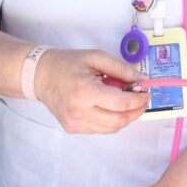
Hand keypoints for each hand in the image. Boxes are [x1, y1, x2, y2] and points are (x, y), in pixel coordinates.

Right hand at [33, 48, 149, 133]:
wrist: (40, 76)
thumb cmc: (66, 64)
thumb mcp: (96, 57)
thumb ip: (121, 69)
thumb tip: (142, 80)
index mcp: (85, 92)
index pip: (121, 104)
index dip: (138, 100)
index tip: (146, 92)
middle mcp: (79, 112)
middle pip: (119, 120)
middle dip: (136, 111)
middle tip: (142, 99)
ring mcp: (75, 123)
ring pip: (112, 128)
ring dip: (126, 117)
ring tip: (128, 103)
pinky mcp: (73, 128)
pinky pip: (101, 129)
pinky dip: (112, 120)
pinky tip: (112, 107)